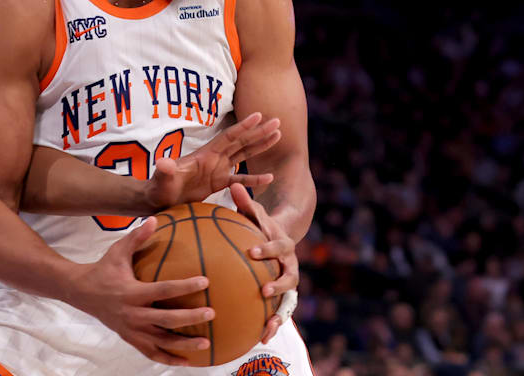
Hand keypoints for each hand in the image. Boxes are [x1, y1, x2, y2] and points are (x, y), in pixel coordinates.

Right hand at [65, 217, 213, 365]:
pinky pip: (151, 353)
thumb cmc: (103, 269)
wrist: (80, 292)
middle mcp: (132, 314)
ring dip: (184, 344)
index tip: (205, 281)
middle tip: (211, 313)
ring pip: (161, 341)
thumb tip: (154, 218)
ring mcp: (131, 329)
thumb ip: (137, 237)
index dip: (184, 286)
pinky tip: (186, 362)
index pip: (163, 290)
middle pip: (166, 319)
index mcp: (132, 292)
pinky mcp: (129, 338)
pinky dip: (169, 359)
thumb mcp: (117, 251)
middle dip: (190, 317)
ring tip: (206, 343)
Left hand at [144, 113, 280, 209]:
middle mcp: (214, 158)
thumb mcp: (162, 180)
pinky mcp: (218, 183)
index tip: (259, 114)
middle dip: (259, 132)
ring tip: (278, 136)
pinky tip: (270, 177)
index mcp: (205, 155)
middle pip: (241, 141)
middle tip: (278, 121)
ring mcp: (217, 170)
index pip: (228, 137)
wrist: (157, 200)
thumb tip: (163, 163)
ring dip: (260, 146)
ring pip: (244, 154)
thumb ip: (165, 172)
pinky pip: (241, 179)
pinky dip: (255, 179)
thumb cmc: (159, 189)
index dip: (243, 126)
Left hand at [230, 183, 298, 343]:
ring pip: (288, 299)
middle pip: (290, 275)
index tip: (252, 252)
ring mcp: (287, 282)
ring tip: (267, 326)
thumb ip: (244, 203)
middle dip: (278, 283)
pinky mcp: (282, 296)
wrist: (280, 242)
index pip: (276, 245)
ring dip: (279, 312)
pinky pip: (280, 312)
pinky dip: (273, 325)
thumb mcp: (254, 215)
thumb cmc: (259, 227)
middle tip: (264, 289)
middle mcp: (289, 264)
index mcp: (281, 244)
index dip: (267, 248)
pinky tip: (261, 338)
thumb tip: (233, 183)